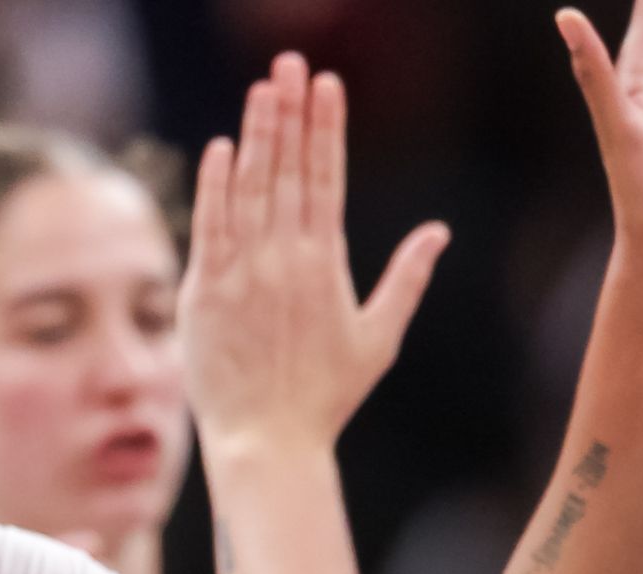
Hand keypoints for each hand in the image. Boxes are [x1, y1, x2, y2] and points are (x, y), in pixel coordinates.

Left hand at [183, 54, 450, 457]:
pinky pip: (210, 224)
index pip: (326, 179)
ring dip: (256, 132)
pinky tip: (223, 146)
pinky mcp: (203, 288)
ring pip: (248, 186)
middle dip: (291, 111)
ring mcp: (240, 271)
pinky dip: (216, 184)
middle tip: (291, 62)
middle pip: (288, 169)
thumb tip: (439, 232)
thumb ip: (406, 279)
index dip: (326, 128)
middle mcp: (283, 259)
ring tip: (263, 87)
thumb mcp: (378, 339)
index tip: (327, 84)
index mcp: (326, 266)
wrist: (267, 441)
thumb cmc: (327, 396)